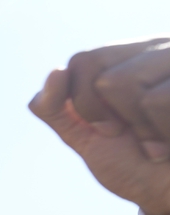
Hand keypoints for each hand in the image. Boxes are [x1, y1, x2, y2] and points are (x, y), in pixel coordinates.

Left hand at [30, 38, 169, 214]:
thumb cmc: (135, 164)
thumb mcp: (85, 137)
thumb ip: (56, 108)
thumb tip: (55, 72)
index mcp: (127, 58)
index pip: (82, 61)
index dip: (83, 102)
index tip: (108, 130)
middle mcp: (156, 50)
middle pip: (98, 72)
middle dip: (105, 115)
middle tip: (131, 136)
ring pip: (123, 83)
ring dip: (139, 128)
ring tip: (160, 141)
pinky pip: (156, 101)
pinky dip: (161, 135)